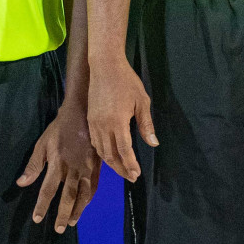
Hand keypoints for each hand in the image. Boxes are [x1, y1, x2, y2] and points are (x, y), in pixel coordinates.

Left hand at [18, 100, 100, 232]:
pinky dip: (89, 198)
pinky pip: (93, 186)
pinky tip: (84, 205)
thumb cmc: (59, 129)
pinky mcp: (96, 166)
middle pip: (67, 197)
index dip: (42, 206)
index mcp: (57, 164)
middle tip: (58, 229)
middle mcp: (72, 170)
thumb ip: (34, 165)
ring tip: (72, 222)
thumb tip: (21, 183)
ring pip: (82, 195)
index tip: (37, 219)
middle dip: (62, 214)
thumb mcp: (42, 144)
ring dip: (77, 210)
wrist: (83, 113)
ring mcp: (86, 169)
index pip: (48, 190)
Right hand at [87, 56, 156, 182]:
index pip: (124, 151)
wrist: (105, 66)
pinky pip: (95, 142)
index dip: (130, 164)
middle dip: (121, 168)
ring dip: (111, 163)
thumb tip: (153, 144)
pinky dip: (102, 152)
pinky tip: (109, 155)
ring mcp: (94, 123)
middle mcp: (103, 126)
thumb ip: (146, 124)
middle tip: (131, 177)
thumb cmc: (127, 81)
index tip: (136, 174)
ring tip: (122, 169)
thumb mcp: (142, 101)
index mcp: (117, 123)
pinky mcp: (90, 119)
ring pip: (101, 150)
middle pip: (111, 155)